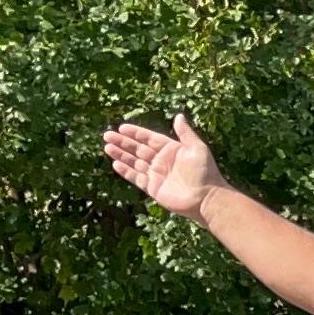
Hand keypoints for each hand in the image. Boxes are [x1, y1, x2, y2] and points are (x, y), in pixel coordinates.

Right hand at [104, 112, 225, 218]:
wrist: (206, 198)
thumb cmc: (205, 172)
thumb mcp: (197, 148)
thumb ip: (185, 133)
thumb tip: (178, 116)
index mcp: (172, 150)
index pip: (150, 138)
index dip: (136, 133)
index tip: (121, 127)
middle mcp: (162, 161)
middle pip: (138, 149)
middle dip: (123, 142)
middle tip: (107, 135)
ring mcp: (157, 175)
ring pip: (134, 162)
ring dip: (121, 155)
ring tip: (107, 147)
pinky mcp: (153, 188)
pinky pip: (136, 177)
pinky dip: (126, 171)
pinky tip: (115, 163)